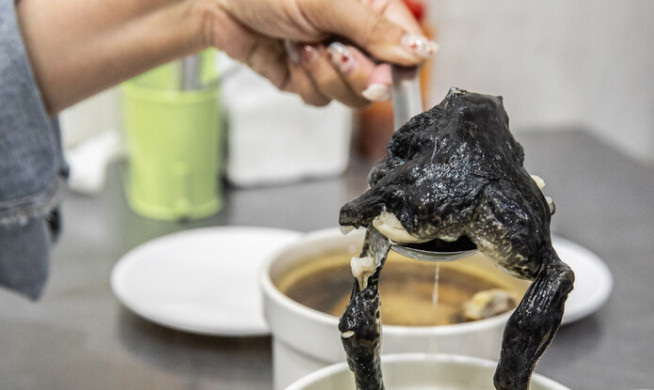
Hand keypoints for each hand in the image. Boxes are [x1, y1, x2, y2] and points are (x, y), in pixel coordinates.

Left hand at [205, 0, 436, 105]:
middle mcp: (359, 39)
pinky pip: (320, 101)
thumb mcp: (329, 2)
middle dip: (351, 72)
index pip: (408, 53)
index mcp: (375, 11)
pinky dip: (303, 81)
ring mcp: (335, 62)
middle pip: (380, 84)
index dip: (395, 72)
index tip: (379, 77)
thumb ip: (374, 29)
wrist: (219, 1)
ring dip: (322, 74)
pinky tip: (290, 53)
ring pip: (350, 98)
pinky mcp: (310, 80)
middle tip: (330, 48)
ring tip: (302, 42)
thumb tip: (419, 51)